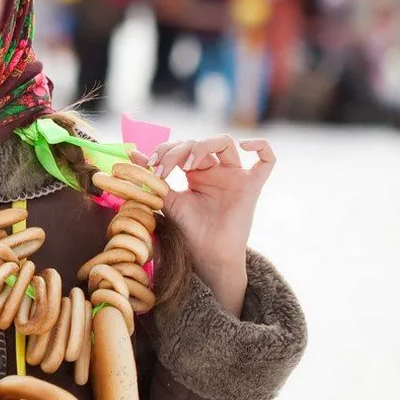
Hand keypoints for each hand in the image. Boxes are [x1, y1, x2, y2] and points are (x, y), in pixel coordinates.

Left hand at [137, 136, 276, 312]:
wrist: (206, 256)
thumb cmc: (188, 231)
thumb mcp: (166, 200)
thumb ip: (152, 178)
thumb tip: (131, 155)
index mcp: (196, 173)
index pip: (182, 146)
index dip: (165, 150)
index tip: (149, 165)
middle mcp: (216, 171)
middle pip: (198, 143)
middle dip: (176, 151)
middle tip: (162, 169)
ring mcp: (235, 177)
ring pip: (225, 143)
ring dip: (203, 145)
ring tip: (187, 163)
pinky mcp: (252, 186)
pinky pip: (268, 160)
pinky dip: (261, 146)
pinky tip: (245, 145)